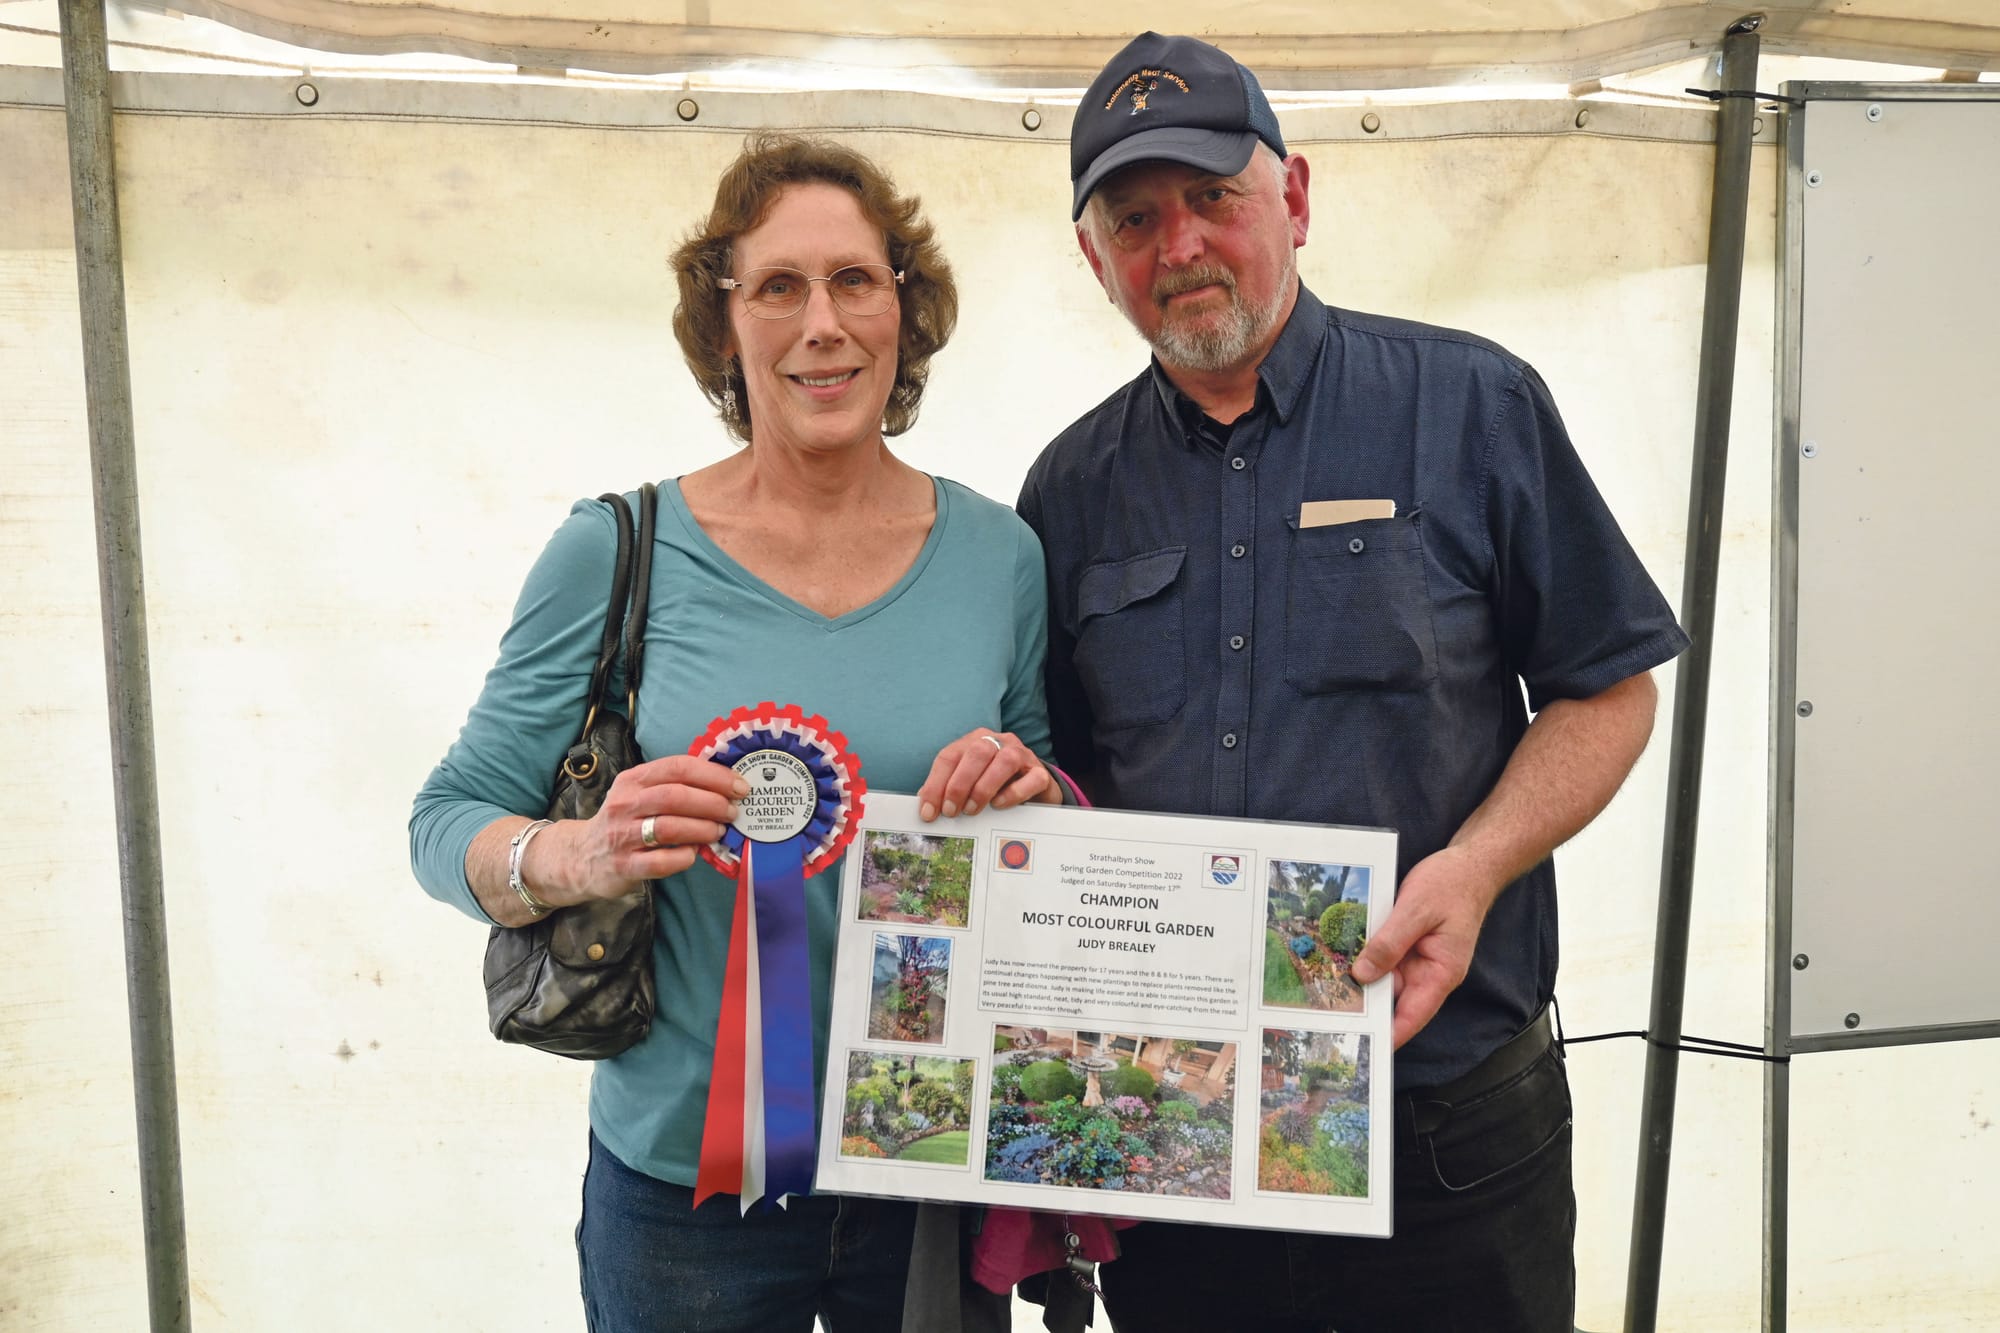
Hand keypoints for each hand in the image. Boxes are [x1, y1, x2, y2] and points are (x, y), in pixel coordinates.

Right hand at [536, 755, 746, 903]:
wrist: (581, 857)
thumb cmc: (624, 822)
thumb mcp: (640, 794)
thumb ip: (674, 787)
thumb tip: (726, 787)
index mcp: (633, 780)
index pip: (677, 767)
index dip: (714, 775)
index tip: (739, 786)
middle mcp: (625, 804)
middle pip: (675, 796)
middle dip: (712, 802)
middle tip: (733, 811)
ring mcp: (621, 835)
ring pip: (668, 827)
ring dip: (702, 828)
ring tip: (718, 832)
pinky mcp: (623, 866)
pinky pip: (659, 861)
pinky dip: (683, 857)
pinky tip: (693, 855)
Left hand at [915, 729, 1055, 820]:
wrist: (1033, 788)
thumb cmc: (995, 785)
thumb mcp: (968, 783)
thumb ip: (948, 789)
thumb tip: (927, 807)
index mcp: (975, 741)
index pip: (950, 756)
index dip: (935, 784)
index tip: (928, 811)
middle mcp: (999, 742)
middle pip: (977, 752)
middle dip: (959, 784)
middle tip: (951, 811)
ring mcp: (1022, 755)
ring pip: (1005, 761)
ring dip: (984, 788)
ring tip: (972, 809)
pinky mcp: (1040, 773)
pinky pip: (1031, 779)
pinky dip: (1013, 793)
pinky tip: (999, 805)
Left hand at [1348, 845, 1500, 1048]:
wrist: (1469, 863)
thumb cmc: (1452, 884)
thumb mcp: (1416, 910)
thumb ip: (1389, 943)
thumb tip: (1362, 975)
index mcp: (1441, 973)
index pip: (1413, 1016)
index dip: (1388, 1033)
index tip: (1362, 1044)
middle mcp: (1429, 972)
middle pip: (1393, 999)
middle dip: (1364, 1006)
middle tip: (1328, 1015)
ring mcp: (1418, 959)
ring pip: (1384, 977)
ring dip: (1360, 979)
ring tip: (1325, 989)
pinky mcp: (1407, 944)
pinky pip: (1383, 957)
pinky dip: (1365, 957)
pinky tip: (1339, 956)